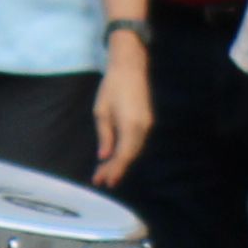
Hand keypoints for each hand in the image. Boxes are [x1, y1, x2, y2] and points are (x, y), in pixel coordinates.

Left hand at [90, 34, 149, 184]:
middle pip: (130, 155)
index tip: (102, 181)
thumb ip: (104, 135)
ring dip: (121, 162)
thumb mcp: (101, 111)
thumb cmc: (112, 86)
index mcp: (131, 125)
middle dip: (116, 169)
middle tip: (100, 180)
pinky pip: (137, 142)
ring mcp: (148, 125)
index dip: (113, 170)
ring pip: (135, 150)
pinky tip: (117, 157)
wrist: (131, 67)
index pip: (123, 155)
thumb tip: (104, 155)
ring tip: (106, 173)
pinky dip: (127, 152)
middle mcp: (143, 128)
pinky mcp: (147, 121)